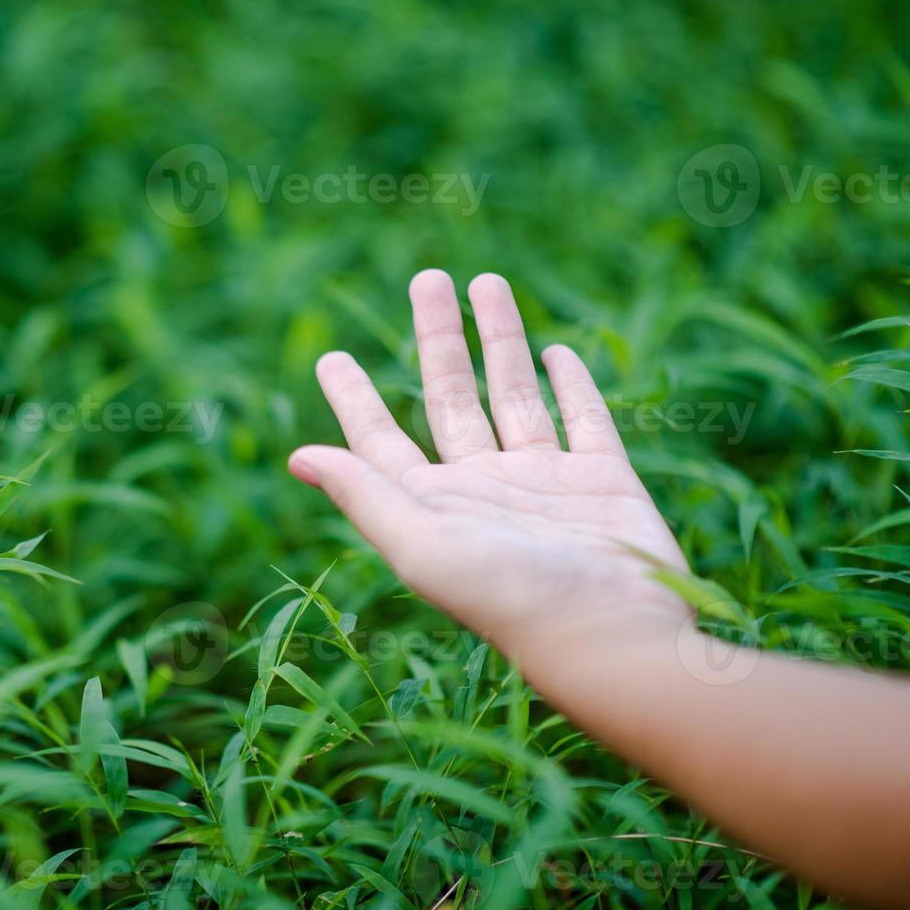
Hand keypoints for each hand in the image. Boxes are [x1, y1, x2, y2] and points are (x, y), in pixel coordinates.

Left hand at [289, 269, 691, 659]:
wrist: (612, 633)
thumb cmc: (508, 595)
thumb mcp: (421, 543)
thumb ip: (364, 494)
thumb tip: (296, 455)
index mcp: (432, 505)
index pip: (381, 441)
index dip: (355, 400)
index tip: (331, 355)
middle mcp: (484, 491)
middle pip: (450, 398)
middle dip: (438, 337)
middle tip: (427, 277)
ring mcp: (546, 485)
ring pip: (516, 395)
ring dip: (501, 340)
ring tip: (486, 280)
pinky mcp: (606, 483)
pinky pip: (585, 421)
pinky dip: (571, 385)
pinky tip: (554, 352)